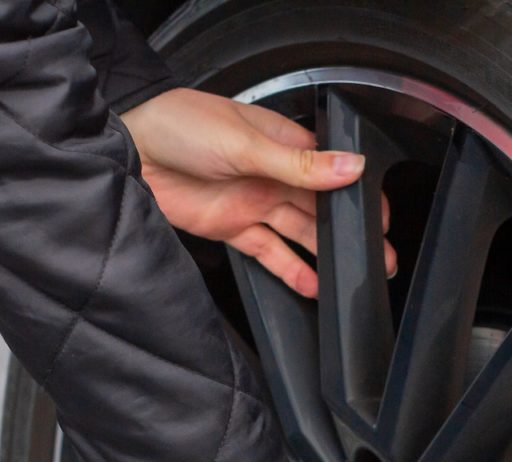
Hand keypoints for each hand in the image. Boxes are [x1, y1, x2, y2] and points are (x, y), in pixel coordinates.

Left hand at [119, 87, 396, 297]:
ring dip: (326, 254)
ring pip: (300, 233)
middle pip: (321, 207)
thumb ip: (299, 164)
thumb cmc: (180, 126)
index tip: (383, 217)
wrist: (128, 153)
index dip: (357, 193)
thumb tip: (351, 166)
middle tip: (381, 257)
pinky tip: (312, 285)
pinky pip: (269, 252)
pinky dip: (290, 270)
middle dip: (351, 230)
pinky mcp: (232, 228)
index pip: (331, 171)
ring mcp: (253, 202)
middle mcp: (272, 174)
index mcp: (282, 143)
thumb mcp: (245, 143)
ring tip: (355, 276)